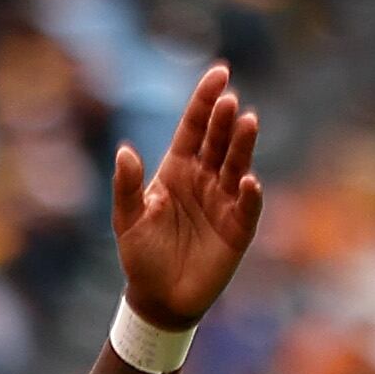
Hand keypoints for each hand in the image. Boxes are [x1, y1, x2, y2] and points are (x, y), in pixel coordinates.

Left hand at [111, 65, 266, 333]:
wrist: (159, 298)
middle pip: (218, 141)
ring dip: (242, 145)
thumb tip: (125, 150)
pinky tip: (249, 181)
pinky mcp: (237, 229)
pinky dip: (249, 195)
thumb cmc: (141, 255)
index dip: (206, 100)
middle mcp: (204, 178)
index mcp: (178, 169)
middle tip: (230, 101)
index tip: (220, 74)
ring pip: (236, 165)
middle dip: (224, 121)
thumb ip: (127, 186)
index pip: (194, 127)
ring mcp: (223, 202)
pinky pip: (247, 208)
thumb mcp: (128, 219)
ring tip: (247, 122)